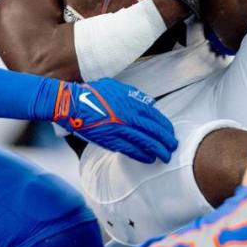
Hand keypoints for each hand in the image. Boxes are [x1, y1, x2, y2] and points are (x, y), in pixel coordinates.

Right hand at [50, 78, 177, 163]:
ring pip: (144, 142)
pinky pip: (130, 150)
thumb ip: (134, 95)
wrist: (73, 104)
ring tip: (165, 156)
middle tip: (173, 147)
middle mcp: (128, 116)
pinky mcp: (110, 140)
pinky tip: (149, 158)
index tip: (170, 132)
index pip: (154, 116)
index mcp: (130, 102)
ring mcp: (119, 129)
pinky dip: (141, 155)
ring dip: (157, 150)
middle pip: (153, 131)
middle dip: (165, 140)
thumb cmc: (93, 93)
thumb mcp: (116, 87)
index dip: (164, 126)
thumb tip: (149, 103)